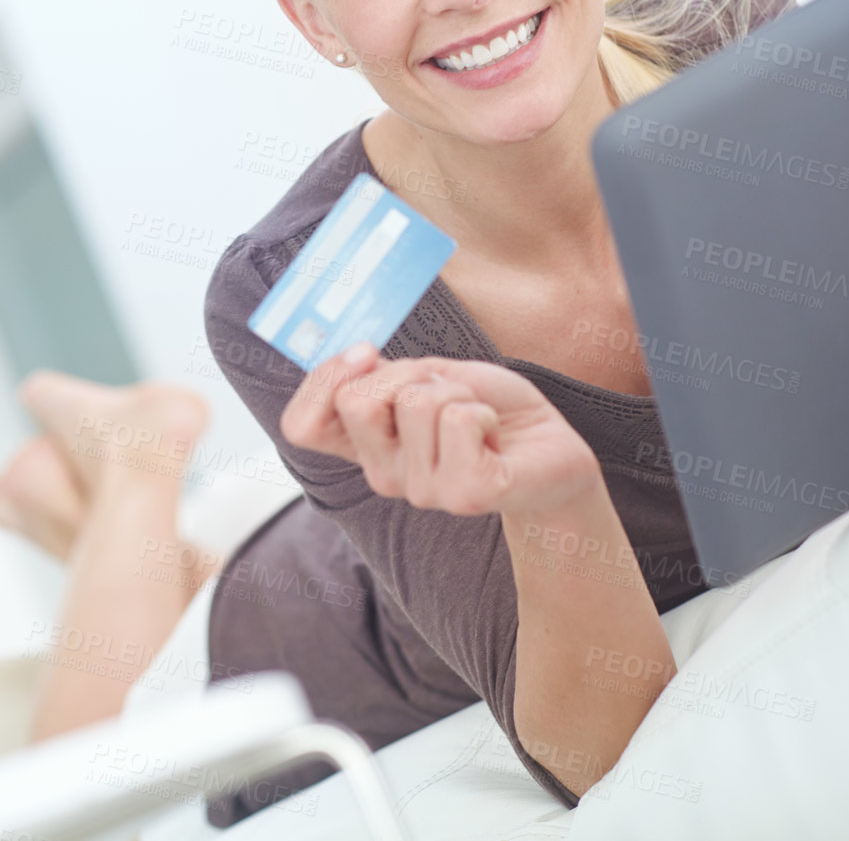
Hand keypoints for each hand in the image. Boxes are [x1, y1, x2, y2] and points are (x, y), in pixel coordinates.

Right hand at [280, 342, 599, 517]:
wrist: (549, 446)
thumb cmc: (486, 408)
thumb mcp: (427, 376)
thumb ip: (383, 375)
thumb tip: (359, 356)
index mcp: (365, 446)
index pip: (299, 426)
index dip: (322, 381)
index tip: (366, 354)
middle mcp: (383, 474)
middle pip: (356, 400)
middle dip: (408, 372)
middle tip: (445, 390)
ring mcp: (421, 491)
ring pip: (416, 402)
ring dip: (457, 390)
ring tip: (477, 416)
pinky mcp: (464, 494)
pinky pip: (458, 419)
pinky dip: (483, 408)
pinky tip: (494, 436)